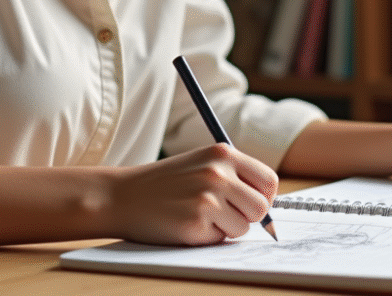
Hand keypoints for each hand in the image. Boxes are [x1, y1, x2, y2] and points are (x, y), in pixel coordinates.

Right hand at [107, 143, 277, 245]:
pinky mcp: (196, 223)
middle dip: (248, 216)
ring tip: (200, 215)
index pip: (269, 180)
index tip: (248, 203)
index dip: (263, 196)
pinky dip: (208, 236)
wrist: (122, 196)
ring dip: (227, 228)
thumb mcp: (200, 163)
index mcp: (222, 153)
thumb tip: (268, 204)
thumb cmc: (164, 183)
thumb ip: (232, 175)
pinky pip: (221, 239)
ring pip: (244, 227)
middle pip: (261, 207)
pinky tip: (187, 223)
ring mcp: (207, 198)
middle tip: (223, 213)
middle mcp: (218, 173)